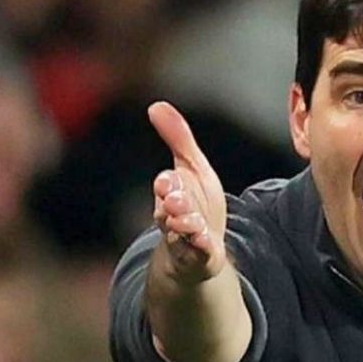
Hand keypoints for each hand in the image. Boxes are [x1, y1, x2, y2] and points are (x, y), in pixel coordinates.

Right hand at [148, 101, 227, 281]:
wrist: (203, 247)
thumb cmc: (197, 203)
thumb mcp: (192, 167)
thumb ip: (177, 138)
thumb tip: (155, 105)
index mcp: (171, 193)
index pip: (166, 186)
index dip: (167, 185)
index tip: (167, 182)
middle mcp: (174, 216)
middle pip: (170, 209)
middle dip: (173, 204)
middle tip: (177, 200)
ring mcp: (185, 238)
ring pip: (182, 232)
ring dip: (186, 226)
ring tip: (193, 222)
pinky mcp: (200, 256)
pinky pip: (198, 252)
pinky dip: (201, 246)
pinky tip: (207, 240)